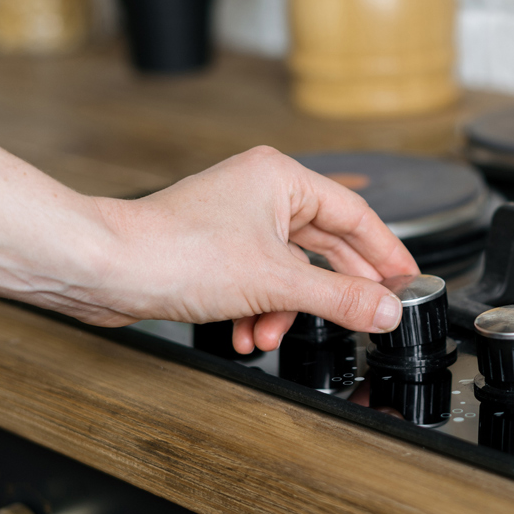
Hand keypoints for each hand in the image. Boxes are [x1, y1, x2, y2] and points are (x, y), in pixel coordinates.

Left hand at [91, 146, 417, 352]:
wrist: (105, 269)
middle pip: (324, 246)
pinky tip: (246, 333)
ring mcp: (237, 221)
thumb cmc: (176, 252)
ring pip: (288, 271)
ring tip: (270, 333)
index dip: (387, 253)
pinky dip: (257, 310)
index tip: (408, 282)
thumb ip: (340, 298)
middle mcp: (261, 193)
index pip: (356, 217)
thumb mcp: (276, 283)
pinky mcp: (215, 249)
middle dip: (332, 292)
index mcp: (282, 179)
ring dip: (285, 310)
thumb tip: (387, 310)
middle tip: (366, 315)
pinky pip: (258, 282)